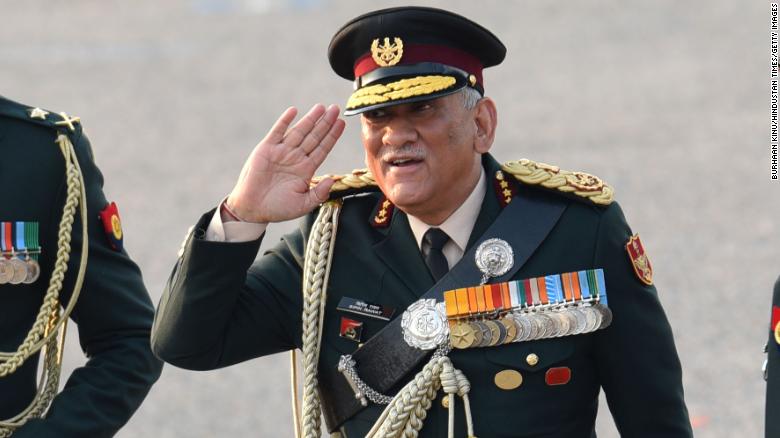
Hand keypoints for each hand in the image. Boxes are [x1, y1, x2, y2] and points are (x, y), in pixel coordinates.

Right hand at [225, 104, 345, 222]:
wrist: (252, 209)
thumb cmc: (278, 208)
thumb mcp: (303, 205)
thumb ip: (319, 193)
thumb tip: (331, 180)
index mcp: (306, 169)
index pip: (323, 149)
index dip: (332, 136)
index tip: (342, 123)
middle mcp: (295, 158)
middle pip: (314, 136)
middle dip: (325, 123)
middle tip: (336, 109)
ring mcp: (281, 152)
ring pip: (299, 131)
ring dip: (310, 119)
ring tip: (321, 107)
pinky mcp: (266, 149)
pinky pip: (277, 132)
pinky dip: (285, 121)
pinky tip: (294, 110)